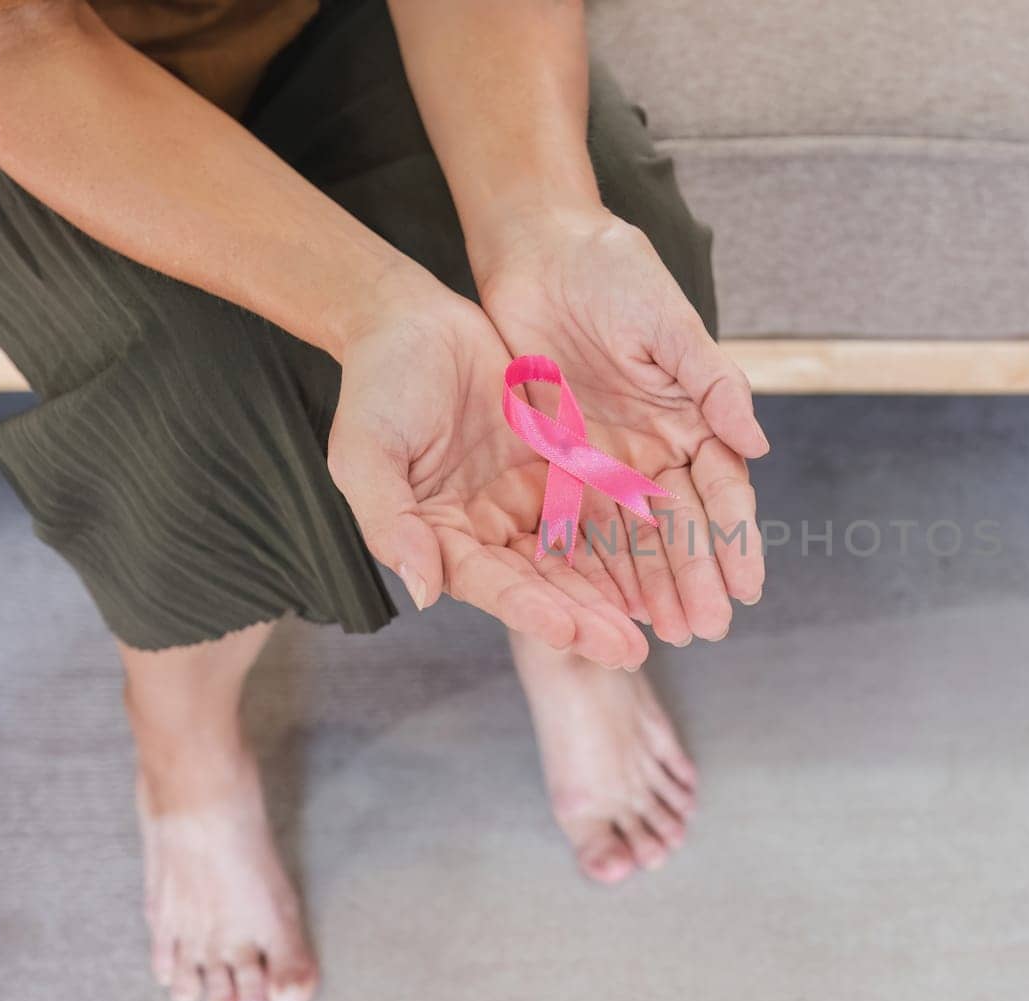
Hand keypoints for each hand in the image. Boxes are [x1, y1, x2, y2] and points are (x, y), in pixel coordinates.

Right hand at [325, 268, 650, 668]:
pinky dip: (628, 538)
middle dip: (586, 618)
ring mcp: (527, 500)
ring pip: (579, 554)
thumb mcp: (364, 450)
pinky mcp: (558, 467)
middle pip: (543, 583)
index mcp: (441, 536)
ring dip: (615, 590)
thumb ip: (390, 521)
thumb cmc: (377, 385)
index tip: (568, 632)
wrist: (411, 321)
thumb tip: (423, 591)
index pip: (489, 584)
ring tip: (659, 624)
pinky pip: (599, 508)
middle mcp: (488, 530)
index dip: (528, 609)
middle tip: (629, 651)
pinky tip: (664, 565)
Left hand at [476, 205, 769, 645]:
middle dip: (695, 578)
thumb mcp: (669, 324)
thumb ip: (713, 384)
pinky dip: (594, 564)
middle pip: (680, 526)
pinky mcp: (557, 460)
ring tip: (662, 633)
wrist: (539, 248)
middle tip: (706, 629)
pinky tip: (606, 603)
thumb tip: (760, 445)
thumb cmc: (613, 274)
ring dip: (650, 585)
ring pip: (632, 536)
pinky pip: (578, 521)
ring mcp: (606, 459)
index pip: (721, 490)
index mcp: (691, 418)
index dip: (736, 538)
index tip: (747, 586)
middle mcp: (654, 448)